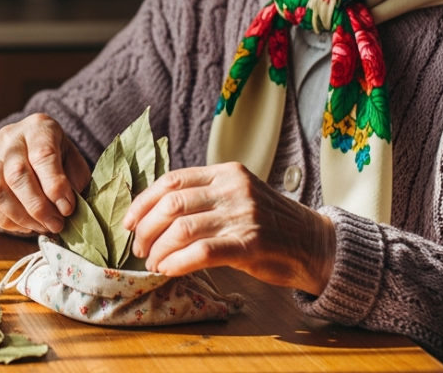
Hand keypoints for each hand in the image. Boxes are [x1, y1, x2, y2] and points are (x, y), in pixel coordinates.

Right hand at [0, 114, 91, 233]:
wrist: (37, 151)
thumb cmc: (61, 160)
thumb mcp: (74, 163)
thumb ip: (72, 183)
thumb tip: (64, 210)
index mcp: (38, 127)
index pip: (42, 154)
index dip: (55, 186)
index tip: (67, 208)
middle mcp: (10, 138)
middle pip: (16, 174)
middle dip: (38, 206)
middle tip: (56, 223)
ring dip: (22, 217)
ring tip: (43, 227)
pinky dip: (8, 222)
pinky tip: (27, 225)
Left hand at [122, 162, 335, 294]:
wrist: (314, 243)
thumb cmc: (270, 224)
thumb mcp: (238, 196)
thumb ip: (204, 196)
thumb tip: (154, 212)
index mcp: (226, 173)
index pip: (172, 180)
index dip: (143, 202)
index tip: (128, 222)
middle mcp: (233, 189)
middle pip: (171, 204)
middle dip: (146, 229)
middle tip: (138, 248)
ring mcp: (243, 216)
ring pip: (181, 229)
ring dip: (158, 250)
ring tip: (152, 262)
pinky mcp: (250, 245)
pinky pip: (202, 252)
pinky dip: (177, 262)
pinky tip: (168, 270)